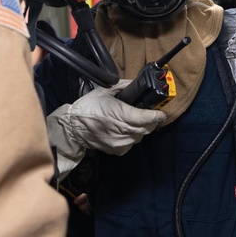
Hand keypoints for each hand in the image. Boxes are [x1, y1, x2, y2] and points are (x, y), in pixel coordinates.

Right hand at [49, 80, 165, 155]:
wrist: (74, 126)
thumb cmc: (89, 106)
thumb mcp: (105, 90)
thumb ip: (124, 86)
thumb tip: (137, 85)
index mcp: (119, 114)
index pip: (144, 118)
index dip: (156, 116)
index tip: (161, 113)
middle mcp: (122, 131)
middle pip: (146, 129)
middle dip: (151, 122)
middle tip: (151, 115)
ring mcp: (120, 143)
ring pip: (140, 137)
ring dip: (141, 130)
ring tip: (135, 122)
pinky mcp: (116, 150)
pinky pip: (131, 144)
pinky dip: (132, 137)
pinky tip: (125, 130)